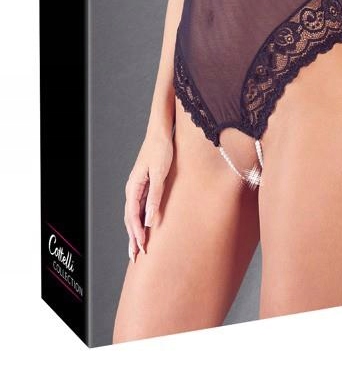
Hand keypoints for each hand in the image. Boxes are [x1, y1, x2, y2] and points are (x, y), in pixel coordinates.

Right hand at [123, 128, 173, 263]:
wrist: (160, 133)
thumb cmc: (161, 150)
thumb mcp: (160, 173)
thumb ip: (155, 196)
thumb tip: (150, 220)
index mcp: (134, 187)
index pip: (133, 216)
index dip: (137, 233)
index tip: (142, 247)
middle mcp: (132, 189)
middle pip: (130, 219)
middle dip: (132, 238)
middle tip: (135, 257)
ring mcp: (137, 187)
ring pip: (134, 215)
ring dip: (135, 232)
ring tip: (137, 248)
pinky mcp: (145, 185)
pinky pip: (140, 208)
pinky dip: (140, 221)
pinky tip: (144, 229)